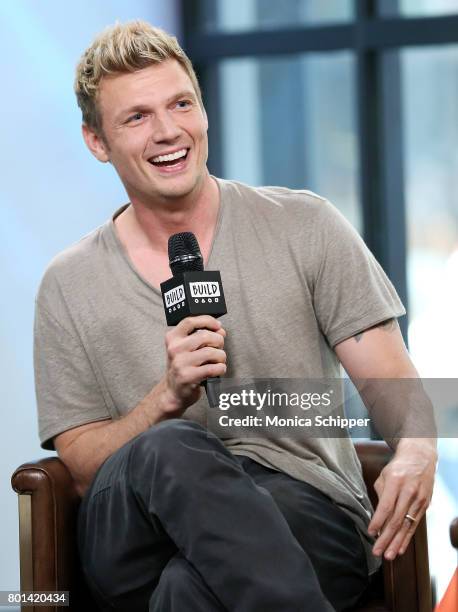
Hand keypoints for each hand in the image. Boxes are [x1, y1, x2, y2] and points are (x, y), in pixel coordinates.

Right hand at [160, 315, 226, 415]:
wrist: (173, 391)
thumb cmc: (183, 367)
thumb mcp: (186, 348)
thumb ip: (202, 336)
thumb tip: (220, 330)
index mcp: (172, 338)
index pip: (190, 322)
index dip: (207, 321)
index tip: (218, 325)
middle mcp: (174, 349)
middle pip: (205, 336)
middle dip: (219, 342)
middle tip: (218, 349)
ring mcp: (180, 363)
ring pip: (212, 352)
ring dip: (221, 357)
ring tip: (218, 362)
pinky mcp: (188, 377)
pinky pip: (214, 368)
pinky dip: (221, 369)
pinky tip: (217, 371)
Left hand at [368, 438, 436, 559]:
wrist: (420, 458)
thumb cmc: (398, 468)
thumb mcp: (384, 475)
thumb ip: (381, 495)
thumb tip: (377, 517)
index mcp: (395, 482)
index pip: (386, 506)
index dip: (378, 522)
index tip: (370, 533)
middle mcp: (409, 492)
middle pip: (396, 520)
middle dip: (386, 538)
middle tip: (378, 552)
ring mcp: (419, 499)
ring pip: (407, 525)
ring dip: (397, 542)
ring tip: (388, 555)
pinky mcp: (425, 505)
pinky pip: (414, 525)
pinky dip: (406, 537)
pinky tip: (400, 548)